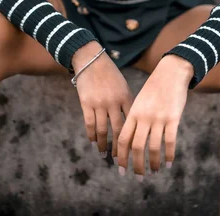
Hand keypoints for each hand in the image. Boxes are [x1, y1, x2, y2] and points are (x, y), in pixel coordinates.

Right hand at [72, 42, 134, 158]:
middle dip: (119, 148)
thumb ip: (127, 103)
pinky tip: (93, 142)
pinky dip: (91, 136)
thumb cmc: (109, 74)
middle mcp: (114, 102)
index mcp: (126, 97)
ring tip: (105, 154)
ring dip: (104, 145)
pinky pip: (89, 124)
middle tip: (120, 160)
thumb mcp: (122, 86)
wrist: (91, 60)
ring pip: (102, 130)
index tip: (133, 150)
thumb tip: (132, 123)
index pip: (131, 123)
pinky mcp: (86, 103)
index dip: (132, 138)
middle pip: (118, 130)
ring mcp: (99, 103)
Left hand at [117, 55, 192, 177]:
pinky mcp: (173, 118)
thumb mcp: (140, 101)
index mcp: (133, 113)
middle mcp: (144, 117)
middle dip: (136, 166)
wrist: (171, 72)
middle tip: (138, 178)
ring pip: (153, 148)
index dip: (121, 156)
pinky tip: (169, 164)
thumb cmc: (155, 88)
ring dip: (153, 164)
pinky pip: (170, 142)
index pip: (123, 139)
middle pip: (136, 147)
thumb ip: (135, 119)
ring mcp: (158, 118)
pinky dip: (169, 156)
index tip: (121, 170)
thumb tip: (130, 141)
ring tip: (154, 172)